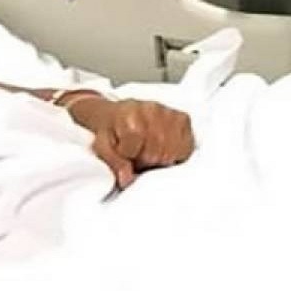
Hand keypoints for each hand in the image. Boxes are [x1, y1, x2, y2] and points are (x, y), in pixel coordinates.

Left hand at [67, 97, 194, 187]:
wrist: (120, 114)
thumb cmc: (113, 131)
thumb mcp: (103, 147)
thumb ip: (113, 163)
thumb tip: (126, 180)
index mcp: (129, 116)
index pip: (135, 150)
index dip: (130, 158)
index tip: (126, 155)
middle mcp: (151, 110)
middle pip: (156, 152)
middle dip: (146, 160)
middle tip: (139, 154)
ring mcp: (169, 113)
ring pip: (172, 151)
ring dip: (161, 158)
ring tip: (150, 151)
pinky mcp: (183, 118)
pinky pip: (187, 146)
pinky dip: (177, 153)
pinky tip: (165, 148)